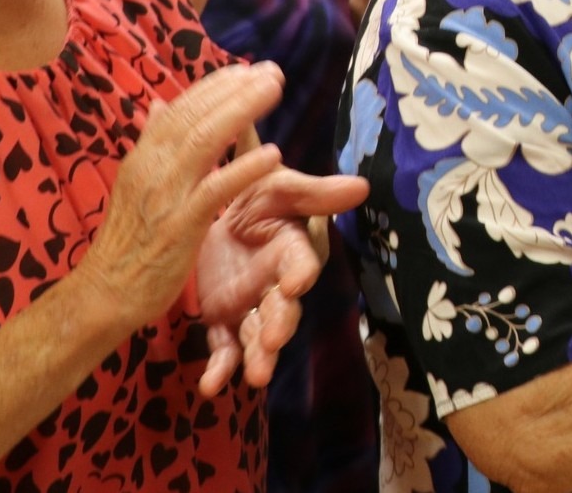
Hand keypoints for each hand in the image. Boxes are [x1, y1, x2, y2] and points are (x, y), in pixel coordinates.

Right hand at [73, 63, 293, 350]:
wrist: (103, 293)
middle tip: (272, 70)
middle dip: (235, 88)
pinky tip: (273, 154)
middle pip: (196, 116)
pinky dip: (243, 169)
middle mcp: (151, 167)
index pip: (181, 108)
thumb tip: (157, 105)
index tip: (247, 68)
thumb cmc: (127, 240)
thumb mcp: (133, 184)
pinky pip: (215, 191)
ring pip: (204, 141)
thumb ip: (149, 143)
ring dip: (242, 111)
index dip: (215, 85)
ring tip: (274, 90)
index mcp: (143, 157)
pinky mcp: (180, 227)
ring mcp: (165, 196)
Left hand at [196, 165, 368, 393]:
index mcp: (291, 250)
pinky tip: (210, 386)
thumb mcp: (279, 185)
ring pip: (258, 336)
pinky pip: (223, 347)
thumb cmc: (258, 195)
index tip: (294, 283)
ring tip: (257, 376)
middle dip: (281, 325)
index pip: (301, 263)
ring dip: (260, 356)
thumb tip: (361, 187)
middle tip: (274, 340)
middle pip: (284, 310)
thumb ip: (314, 192)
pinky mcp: (224, 319)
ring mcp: (251, 306)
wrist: (221, 209)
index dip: (300, 273)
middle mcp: (276, 285)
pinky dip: (220, 369)